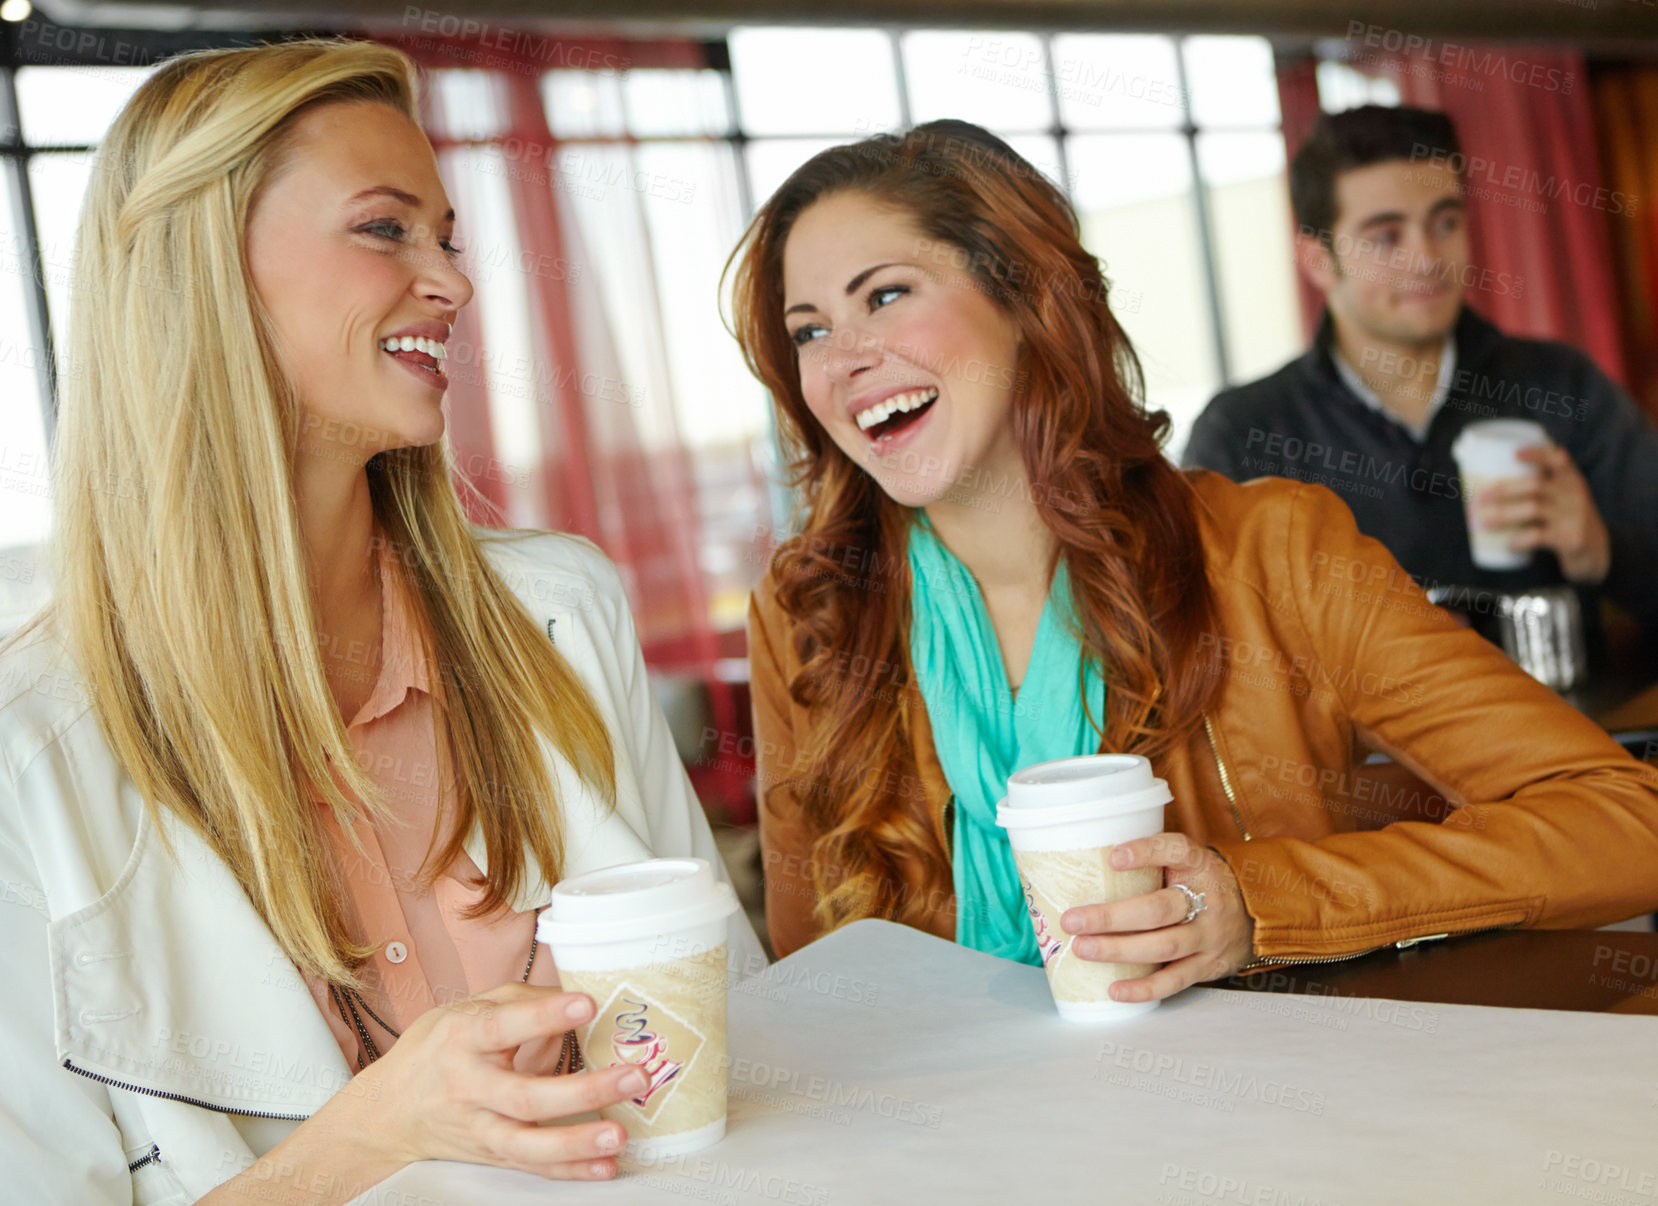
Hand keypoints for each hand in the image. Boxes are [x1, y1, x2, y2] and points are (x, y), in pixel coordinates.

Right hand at [325, 984, 643, 1181]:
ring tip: (619, 1134)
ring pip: (527, 1143)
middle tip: (632, 1076)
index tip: (586, 1004)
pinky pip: (533, 1167)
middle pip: (524, 1096)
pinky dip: (570, 1170)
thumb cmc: (437, 1048)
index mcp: (462, 1038)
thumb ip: (519, 1001)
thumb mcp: (465, 1009)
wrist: (388, 1111)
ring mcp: (480, 1128)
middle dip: (582, 1090)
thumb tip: (574, 997)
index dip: (543, 1016)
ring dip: (577, 1142)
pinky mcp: (491, 1155)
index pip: (502, 1026)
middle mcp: (469, 1087)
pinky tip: (605, 1166)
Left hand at [1058, 833, 1254, 1002]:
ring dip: (1120, 950)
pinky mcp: (1208, 966)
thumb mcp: (1185, 861)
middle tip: (1072, 921)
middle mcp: (1207, 900)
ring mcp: (1209, 936)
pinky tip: (1114, 988)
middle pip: (1158, 909)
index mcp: (1198, 865)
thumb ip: (1151, 860)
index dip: (1145, 853)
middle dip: (1111, 917)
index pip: (1175, 851)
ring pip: (1164, 945)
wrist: (1253, 915)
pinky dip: (1144, 988)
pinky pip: (1174, 979)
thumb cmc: (1200, 884)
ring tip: (1083, 948)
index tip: (1113, 858)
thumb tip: (1090, 863)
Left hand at [1476, 445, 1609, 583]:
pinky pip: (1539, 536)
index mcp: (1571, 480)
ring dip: (1503, 515)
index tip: (1515, 453)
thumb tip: (1488, 488)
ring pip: (1533, 509)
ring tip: (1482, 523)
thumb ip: (1541, 490)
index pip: (1559, 459)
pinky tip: (1508, 543)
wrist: (1599, 553)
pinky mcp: (1571, 539)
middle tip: (1479, 498)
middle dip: (1504, 490)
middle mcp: (1574, 494)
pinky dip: (1520, 539)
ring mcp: (1573, 516)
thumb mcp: (1565, 500)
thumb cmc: (1568, 521)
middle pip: (1535, 485)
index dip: (1538, 453)